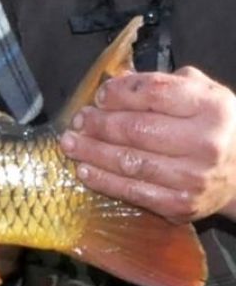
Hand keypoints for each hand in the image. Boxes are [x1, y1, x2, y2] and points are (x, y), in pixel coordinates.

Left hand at [62, 68, 235, 222]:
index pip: (153, 93)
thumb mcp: (201, 93)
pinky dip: (103, 180)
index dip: (118, 94)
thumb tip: (115, 81)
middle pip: (136, 129)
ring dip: (92, 152)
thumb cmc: (213, 126)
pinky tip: (85, 170)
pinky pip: (132, 191)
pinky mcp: (179, 204)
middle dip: (99, 124)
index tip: (98, 96)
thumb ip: (161, 83)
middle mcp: (205, 142)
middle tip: (79, 120)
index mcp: (211, 107)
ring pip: (129, 162)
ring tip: (71, 143)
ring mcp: (193, 177)